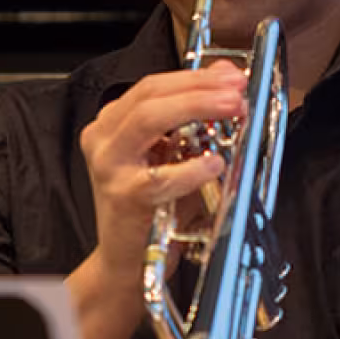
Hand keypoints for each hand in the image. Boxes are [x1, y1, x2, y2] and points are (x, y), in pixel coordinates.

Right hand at [78, 59, 245, 284]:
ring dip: (196, 109)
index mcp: (112, 124)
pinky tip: (215, 163)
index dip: (194, 76)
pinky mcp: (123, 197)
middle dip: (199, 87)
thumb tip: (224, 78)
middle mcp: (103, 139)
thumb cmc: (153, 210)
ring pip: (148, 119)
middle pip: (149, 95)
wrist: (126, 262)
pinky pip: (160, 176)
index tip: (230, 76)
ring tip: (233, 110)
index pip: (152, 86)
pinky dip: (191, 169)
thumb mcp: (173, 157)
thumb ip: (194, 118)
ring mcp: (109, 166)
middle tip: (236, 91)